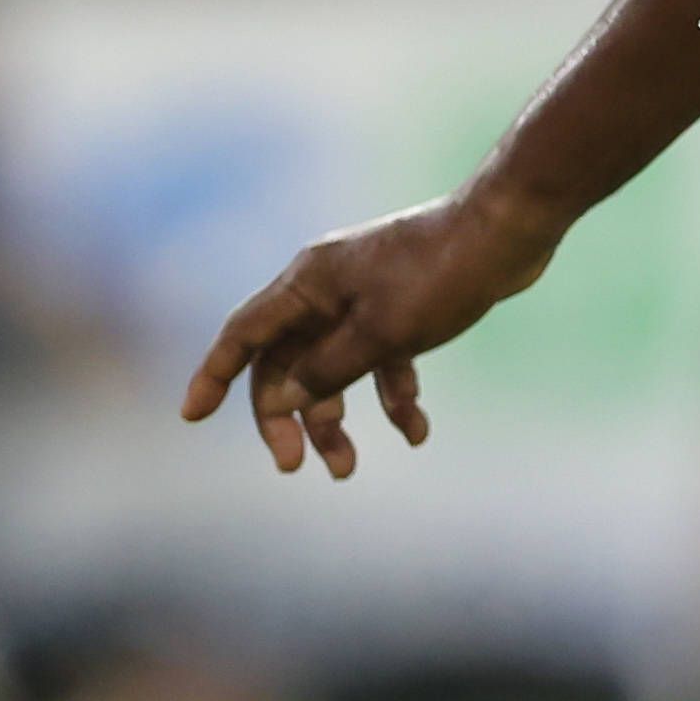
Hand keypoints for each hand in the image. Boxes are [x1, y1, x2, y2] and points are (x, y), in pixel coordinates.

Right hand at [179, 186, 559, 477]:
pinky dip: (392, 397)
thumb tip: (285, 400)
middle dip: (288, 417)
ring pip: (332, 369)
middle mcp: (326, 289)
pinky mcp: (401, 309)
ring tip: (349, 468)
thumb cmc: (442, 276)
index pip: (243, 335)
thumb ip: (328, 370)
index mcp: (307, 284)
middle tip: (298, 466)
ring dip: (336, 418)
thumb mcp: (381, 334)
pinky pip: (380, 362)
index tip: (192, 416)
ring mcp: (363, 299)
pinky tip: (416, 432)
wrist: (508, 232)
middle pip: (286, 363)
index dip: (214, 376)